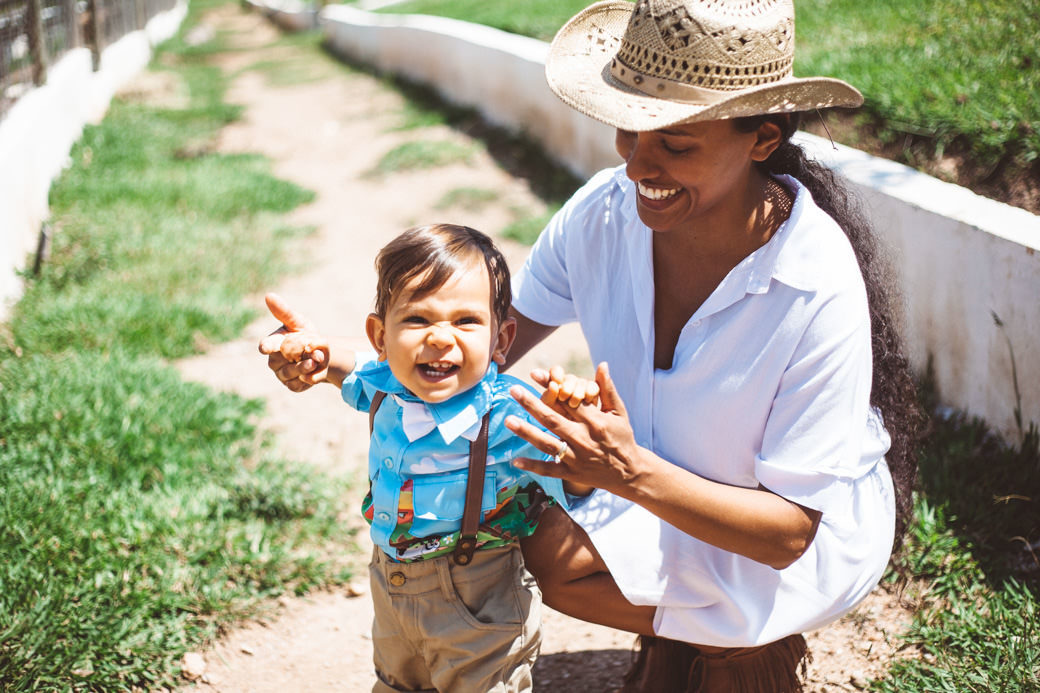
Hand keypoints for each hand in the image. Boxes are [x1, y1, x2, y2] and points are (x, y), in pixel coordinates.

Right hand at [258, 293, 328, 391]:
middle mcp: (274, 360)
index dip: (267, 346)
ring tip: (315, 361)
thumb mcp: (298, 322)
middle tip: (311, 355)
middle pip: (279, 361)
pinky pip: (296, 385)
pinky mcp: (292, 385)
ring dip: (303, 368)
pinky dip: (306, 379)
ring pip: (288, 374)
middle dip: (295, 358)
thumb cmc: (304, 334)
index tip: (265, 347)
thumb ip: (284, 312)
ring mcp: (282, 374)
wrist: (321, 353)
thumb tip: (269, 295)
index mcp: (273, 343)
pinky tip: (315, 372)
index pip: (267, 345)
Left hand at [505, 362, 643, 496]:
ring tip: (508, 420)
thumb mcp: (619, 412)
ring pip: (547, 443)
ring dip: (527, 432)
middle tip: (513, 390)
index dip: (551, 386)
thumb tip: (602, 364)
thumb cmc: (622, 437)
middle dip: (532, 404)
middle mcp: (583, 438)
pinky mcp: (572, 473)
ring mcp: (576, 457)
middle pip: (553, 419)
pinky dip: (533, 466)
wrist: (630, 473)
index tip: (535, 374)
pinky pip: (549, 469)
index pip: (568, 400)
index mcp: (595, 421)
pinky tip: (514, 460)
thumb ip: (608, 389)